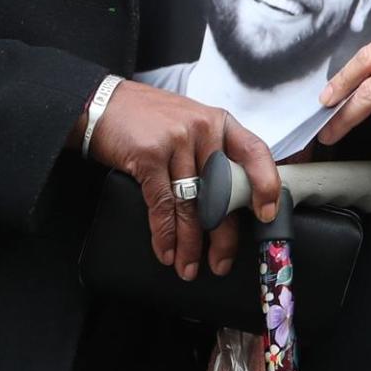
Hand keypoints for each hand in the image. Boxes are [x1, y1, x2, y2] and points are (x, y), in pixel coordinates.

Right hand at [86, 80, 279, 282]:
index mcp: (219, 121)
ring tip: (188, 266)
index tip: (267, 214)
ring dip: (190, 244)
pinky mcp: (150, 154)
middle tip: (220, 262)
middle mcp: (202, 128)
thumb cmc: (150, 119)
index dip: (266, 184)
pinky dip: (164, 234)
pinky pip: (163, 205)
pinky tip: (166, 251)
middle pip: (222, 191)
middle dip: (222, 235)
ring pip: (192, 205)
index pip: (255, 151)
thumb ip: (212, 153)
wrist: (104, 105)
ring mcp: (176, 140)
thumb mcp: (191, 124)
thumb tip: (234, 203)